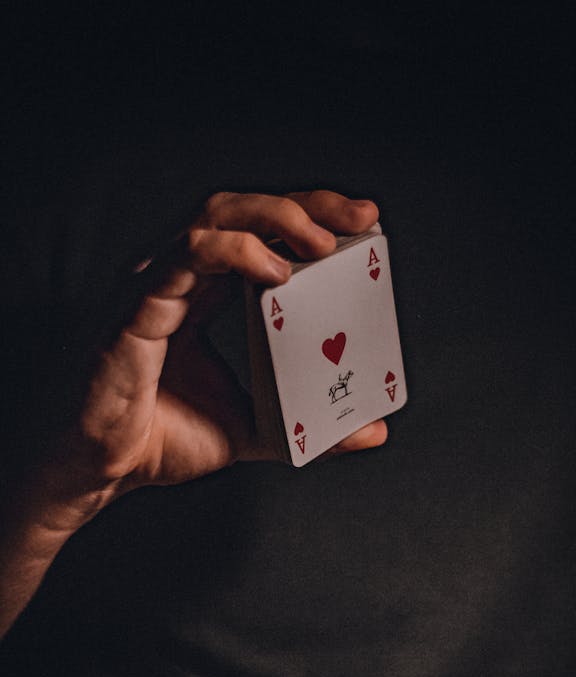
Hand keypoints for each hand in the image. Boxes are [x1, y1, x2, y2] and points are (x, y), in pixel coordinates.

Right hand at [0, 190, 387, 636]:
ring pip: (214, 215)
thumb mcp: (258, 429)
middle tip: (360, 215)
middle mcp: (178, 277)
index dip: (310, 216)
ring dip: (276, 217)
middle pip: (243, 210)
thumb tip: (373, 431)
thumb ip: (312, 425)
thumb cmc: (163, 439)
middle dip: (306, 204)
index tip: (364, 221)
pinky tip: (278, 270)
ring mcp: (155, 284)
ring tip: (323, 240)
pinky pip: (186, 255)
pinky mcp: (137, 304)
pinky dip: (235, 251)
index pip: (260, 234)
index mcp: (203, 295)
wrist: (102, 472)